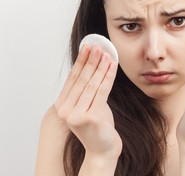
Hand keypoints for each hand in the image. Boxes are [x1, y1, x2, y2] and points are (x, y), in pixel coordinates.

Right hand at [54, 45, 121, 159]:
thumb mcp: (86, 106)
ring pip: (92, 84)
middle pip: (81, 80)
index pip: (72, 79)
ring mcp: (76, 115)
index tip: (87, 47)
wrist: (102, 149)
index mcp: (62, 106)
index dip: (80, 61)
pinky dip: (108, 76)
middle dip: (91, 61)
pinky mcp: (90, 117)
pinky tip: (112, 65)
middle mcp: (65, 110)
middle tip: (97, 46)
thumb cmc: (96, 126)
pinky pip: (102, 91)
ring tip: (106, 53)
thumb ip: (84, 91)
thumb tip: (91, 65)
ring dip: (100, 66)